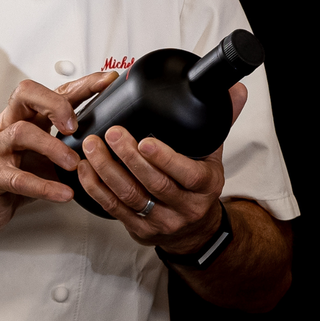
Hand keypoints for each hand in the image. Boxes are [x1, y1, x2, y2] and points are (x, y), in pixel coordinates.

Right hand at [0, 72, 118, 235]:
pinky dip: (44, 187)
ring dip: (52, 147)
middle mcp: (9, 126)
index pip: (54, 91)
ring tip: (73, 164)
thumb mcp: (45, 153)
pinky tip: (63, 193)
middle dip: (55, 103)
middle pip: (26, 94)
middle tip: (74, 125)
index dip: (82, 85)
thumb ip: (69, 141)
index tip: (107, 82)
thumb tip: (108, 135)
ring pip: (21, 133)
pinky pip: (18, 178)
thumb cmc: (13, 174)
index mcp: (25, 117)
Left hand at [77, 83, 247, 252]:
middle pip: (153, 184)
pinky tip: (86, 169)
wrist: (197, 230)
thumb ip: (221, 121)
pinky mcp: (139, 229)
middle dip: (128, 158)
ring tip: (92, 146)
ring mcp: (161, 221)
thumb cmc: (200, 186)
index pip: (187, 174)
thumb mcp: (214, 155)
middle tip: (112, 134)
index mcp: (206, 186)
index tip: (145, 141)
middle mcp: (184, 207)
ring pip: (130, 196)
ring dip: (107, 170)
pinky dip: (96, 188)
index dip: (165, 159)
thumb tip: (233, 90)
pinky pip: (114, 209)